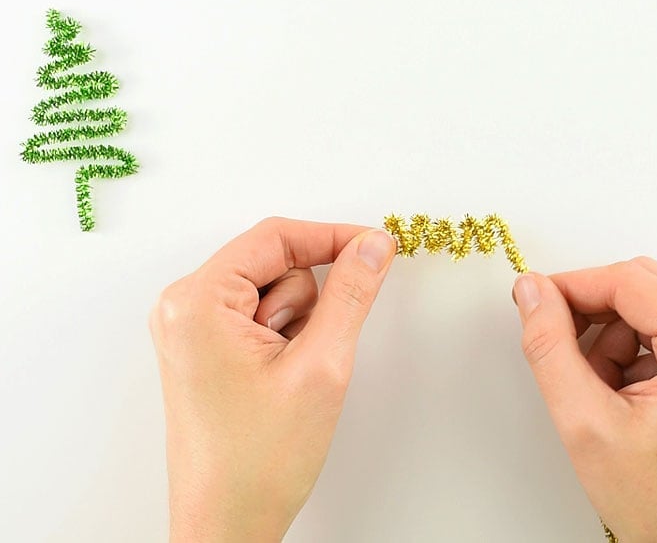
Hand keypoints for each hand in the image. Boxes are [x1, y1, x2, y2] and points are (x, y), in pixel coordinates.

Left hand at [149, 217, 395, 542]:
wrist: (227, 524)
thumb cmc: (259, 460)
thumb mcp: (320, 366)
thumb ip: (350, 294)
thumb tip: (373, 246)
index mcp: (197, 301)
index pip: (275, 237)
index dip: (333, 237)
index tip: (377, 246)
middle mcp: (183, 307)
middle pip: (272, 263)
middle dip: (307, 302)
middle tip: (306, 354)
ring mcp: (191, 329)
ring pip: (271, 292)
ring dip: (297, 325)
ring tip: (290, 375)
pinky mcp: (205, 348)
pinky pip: (260, 317)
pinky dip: (285, 338)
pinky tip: (281, 378)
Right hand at [512, 257, 656, 542]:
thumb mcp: (584, 422)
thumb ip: (550, 346)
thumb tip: (532, 292)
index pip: (629, 281)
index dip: (572, 286)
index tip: (533, 301)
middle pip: (643, 284)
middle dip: (592, 312)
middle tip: (558, 346)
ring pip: (652, 303)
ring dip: (613, 335)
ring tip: (600, 389)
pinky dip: (633, 349)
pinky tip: (623, 392)